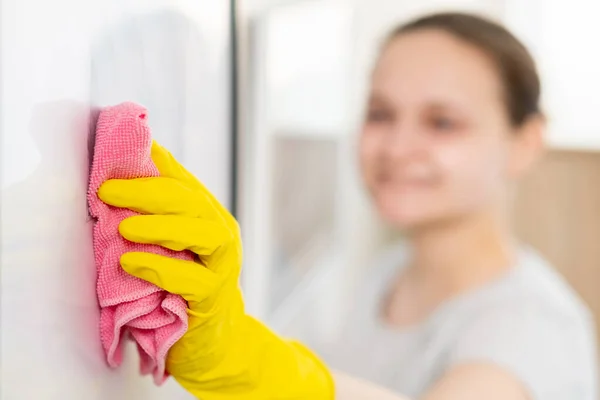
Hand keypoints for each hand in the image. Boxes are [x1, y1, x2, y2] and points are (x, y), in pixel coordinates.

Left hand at [98, 141, 333, 398]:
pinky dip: (162, 268)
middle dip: (148, 191)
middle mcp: (221, 235)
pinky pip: (194, 279)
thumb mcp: (170, 249)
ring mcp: (223, 266)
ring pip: (203, 232)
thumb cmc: (184, 291)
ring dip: (161, 225)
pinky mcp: (216, 298)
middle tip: (107, 190)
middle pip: (192, 201)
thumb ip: (154, 219)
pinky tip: (131, 262)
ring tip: (124, 227)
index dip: (153, 163)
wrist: (215, 342)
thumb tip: (121, 181)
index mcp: (208, 217)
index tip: (117, 148)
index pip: (182, 181)